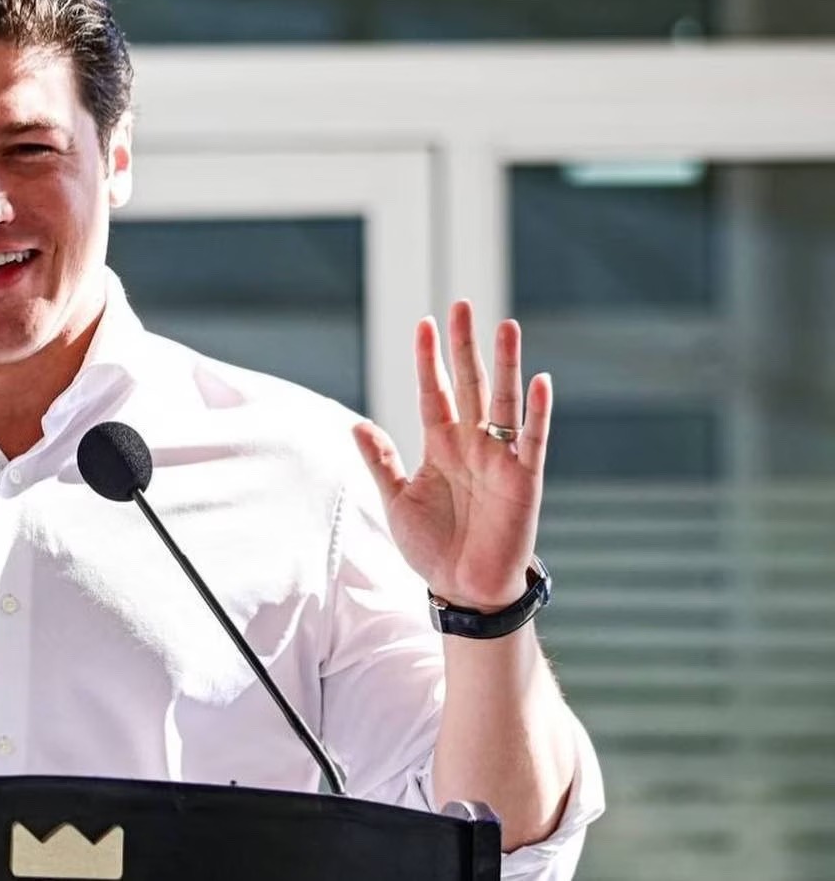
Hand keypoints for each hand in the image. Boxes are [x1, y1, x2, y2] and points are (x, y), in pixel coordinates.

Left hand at [352, 301, 550, 611]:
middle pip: (467, 384)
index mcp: (440, 446)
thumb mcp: (398, 501)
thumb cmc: (433, 548)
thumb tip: (355, 423)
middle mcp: (471, 444)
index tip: (423, 322)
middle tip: (460, 305)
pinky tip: (539, 381)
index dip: (427, 360)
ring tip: (504, 325)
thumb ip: (381, 462)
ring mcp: (499, 458)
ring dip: (504, 364)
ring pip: (502, 401)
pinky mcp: (524, 480)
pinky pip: (533, 440)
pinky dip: (537, 412)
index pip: (432, 393)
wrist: (464, 590)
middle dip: (463, 346)